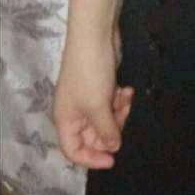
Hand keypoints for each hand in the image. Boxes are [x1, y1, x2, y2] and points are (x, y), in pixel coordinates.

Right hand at [53, 26, 133, 168]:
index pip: (73, 151)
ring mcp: (88, 97)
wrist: (95, 36)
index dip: (91, 159)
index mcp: (66, 120)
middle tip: (123, 116)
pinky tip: (128, 90)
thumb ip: (106, 131)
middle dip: (112, 129)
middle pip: (93, 135)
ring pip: (106, 119)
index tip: (112, 159)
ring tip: (126, 97)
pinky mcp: (101, 85)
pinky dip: (120, 99)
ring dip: (119, 112)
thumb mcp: (98, 106)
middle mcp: (75, 112)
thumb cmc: (90, 74)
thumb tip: (113, 147)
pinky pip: (111, 102)